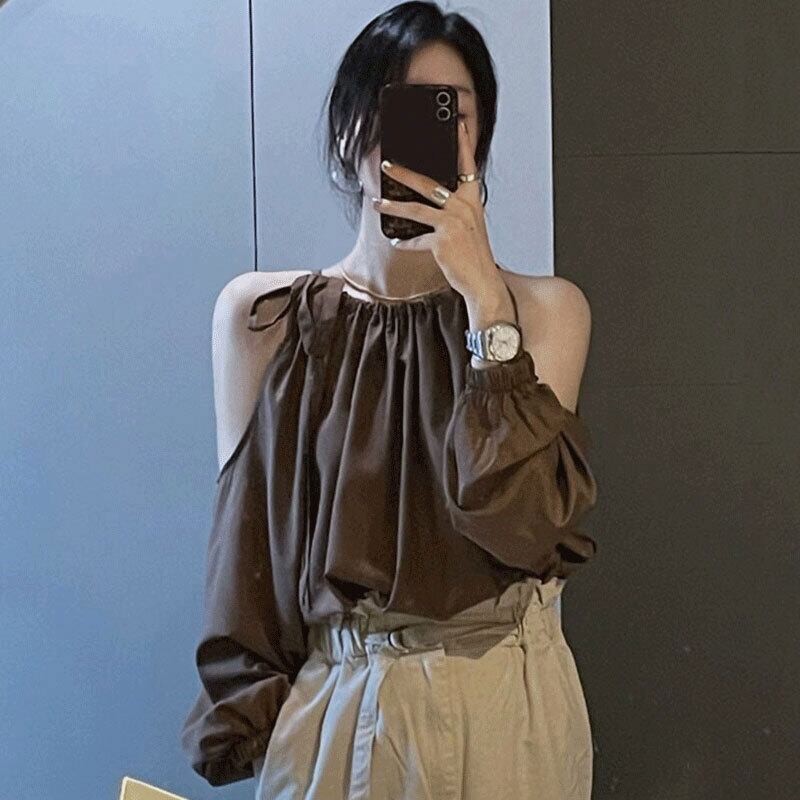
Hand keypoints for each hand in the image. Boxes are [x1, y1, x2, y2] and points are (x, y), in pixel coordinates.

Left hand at [372, 120, 496, 296]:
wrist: (482, 281)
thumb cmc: (473, 256)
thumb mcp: (468, 227)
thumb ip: (453, 210)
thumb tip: (426, 201)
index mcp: (472, 201)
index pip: (468, 166)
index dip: (463, 144)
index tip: (458, 124)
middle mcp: (464, 207)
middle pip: (429, 183)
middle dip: (404, 173)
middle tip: (387, 164)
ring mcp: (453, 223)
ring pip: (415, 208)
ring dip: (392, 206)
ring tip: (377, 202)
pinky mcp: (442, 240)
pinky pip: (416, 239)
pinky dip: (405, 242)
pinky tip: (397, 242)